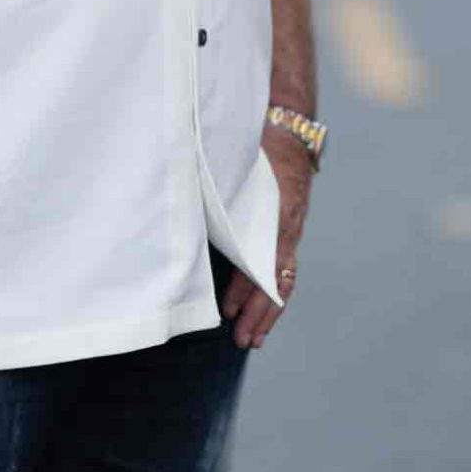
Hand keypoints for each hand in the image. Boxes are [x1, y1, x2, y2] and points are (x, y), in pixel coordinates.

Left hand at [222, 123, 314, 348]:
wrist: (290, 131)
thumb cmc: (259, 144)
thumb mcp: (237, 161)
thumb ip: (218, 185)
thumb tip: (180, 198)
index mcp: (277, 213)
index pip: (265, 262)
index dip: (247, 289)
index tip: (228, 310)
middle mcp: (287, 228)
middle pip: (278, 280)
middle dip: (260, 313)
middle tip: (243, 340)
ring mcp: (290, 232)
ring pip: (283, 280)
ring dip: (268, 312)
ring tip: (253, 338)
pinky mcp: (286, 233)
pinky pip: (283, 270)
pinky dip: (272, 294)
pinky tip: (259, 312)